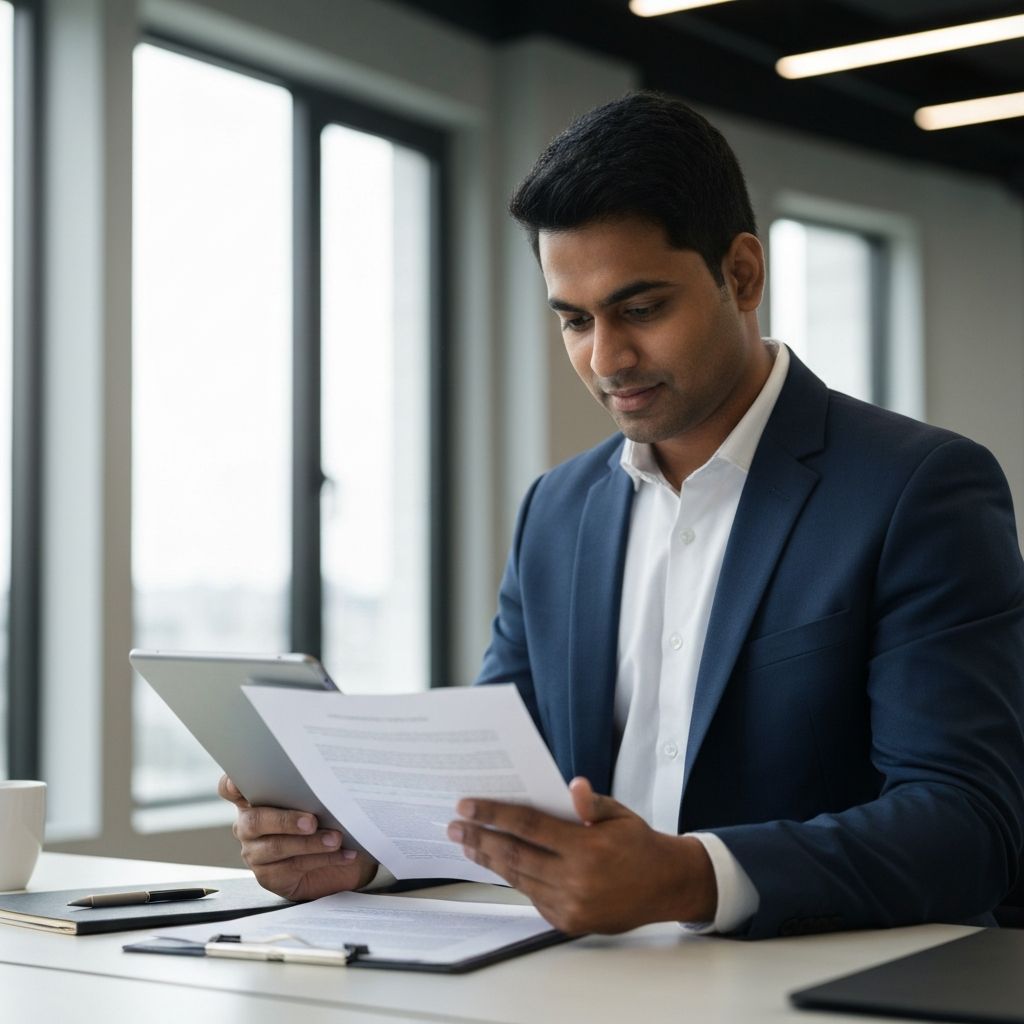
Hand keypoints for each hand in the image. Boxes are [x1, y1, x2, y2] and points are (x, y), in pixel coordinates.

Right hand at [219, 775, 377, 900]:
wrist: (340, 856)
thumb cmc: (324, 819)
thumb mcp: (316, 801)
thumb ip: (309, 791)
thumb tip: (327, 783)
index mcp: (253, 799)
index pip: (230, 789)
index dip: (232, 784)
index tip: (241, 781)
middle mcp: (248, 825)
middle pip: (255, 820)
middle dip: (285, 820)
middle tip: (312, 822)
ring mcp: (255, 852)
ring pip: (276, 846)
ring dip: (311, 843)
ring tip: (336, 839)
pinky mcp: (269, 876)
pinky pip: (294, 866)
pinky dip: (323, 858)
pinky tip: (344, 854)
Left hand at [446, 777, 716, 933]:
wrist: (665, 886)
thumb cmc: (639, 843)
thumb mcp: (619, 814)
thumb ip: (591, 801)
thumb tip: (572, 785)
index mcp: (586, 849)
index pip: (528, 826)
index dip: (494, 815)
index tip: (467, 805)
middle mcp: (575, 880)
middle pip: (514, 855)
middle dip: (479, 839)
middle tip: (454, 826)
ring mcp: (570, 905)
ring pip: (518, 878)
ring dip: (489, 860)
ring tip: (467, 845)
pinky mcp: (568, 922)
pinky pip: (532, 896)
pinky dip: (512, 879)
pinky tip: (497, 865)